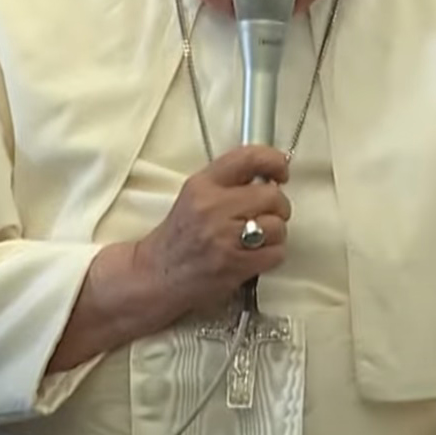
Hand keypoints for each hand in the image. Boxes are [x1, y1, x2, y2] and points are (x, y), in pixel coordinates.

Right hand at [133, 145, 291, 316]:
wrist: (155, 276)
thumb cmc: (177, 239)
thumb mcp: (194, 197)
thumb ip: (227, 184)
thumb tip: (268, 178)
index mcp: (202, 185)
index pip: (249, 158)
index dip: (274, 161)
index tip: (280, 171)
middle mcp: (213, 207)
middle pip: (272, 196)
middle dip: (279, 207)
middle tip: (269, 215)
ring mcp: (224, 237)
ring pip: (278, 227)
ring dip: (275, 235)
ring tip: (258, 239)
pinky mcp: (235, 265)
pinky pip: (276, 253)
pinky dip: (272, 255)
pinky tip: (255, 256)